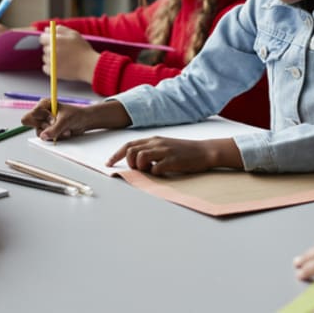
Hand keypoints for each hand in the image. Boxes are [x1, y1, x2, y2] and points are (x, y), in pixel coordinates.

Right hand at [21, 99, 130, 140]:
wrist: (84, 121)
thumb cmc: (76, 115)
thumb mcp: (66, 120)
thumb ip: (54, 129)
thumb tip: (43, 136)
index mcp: (43, 105)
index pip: (31, 114)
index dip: (42, 119)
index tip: (54, 119)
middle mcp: (41, 114)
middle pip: (32, 124)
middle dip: (47, 127)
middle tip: (57, 124)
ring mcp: (44, 123)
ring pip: (39, 133)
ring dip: (54, 133)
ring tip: (65, 130)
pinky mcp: (48, 131)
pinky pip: (46, 138)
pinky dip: (56, 137)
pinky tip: (65, 133)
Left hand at [39, 25, 99, 82]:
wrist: (89, 66)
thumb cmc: (83, 49)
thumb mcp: (74, 34)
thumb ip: (60, 29)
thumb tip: (47, 29)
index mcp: (55, 40)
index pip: (42, 38)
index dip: (49, 39)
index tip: (56, 42)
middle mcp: (51, 50)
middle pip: (44, 48)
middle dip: (51, 49)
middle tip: (63, 51)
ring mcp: (51, 62)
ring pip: (45, 58)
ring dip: (51, 58)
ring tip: (64, 59)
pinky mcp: (52, 72)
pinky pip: (45, 68)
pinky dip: (51, 67)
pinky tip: (61, 66)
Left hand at [106, 137, 243, 174]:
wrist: (205, 151)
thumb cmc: (185, 151)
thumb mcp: (165, 146)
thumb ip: (151, 150)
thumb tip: (136, 160)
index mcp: (153, 139)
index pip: (128, 144)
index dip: (116, 155)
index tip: (108, 163)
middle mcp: (156, 143)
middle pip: (130, 151)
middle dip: (129, 163)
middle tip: (139, 169)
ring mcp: (164, 151)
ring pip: (140, 158)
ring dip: (141, 168)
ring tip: (151, 170)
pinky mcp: (172, 160)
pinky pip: (155, 168)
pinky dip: (154, 173)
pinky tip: (162, 173)